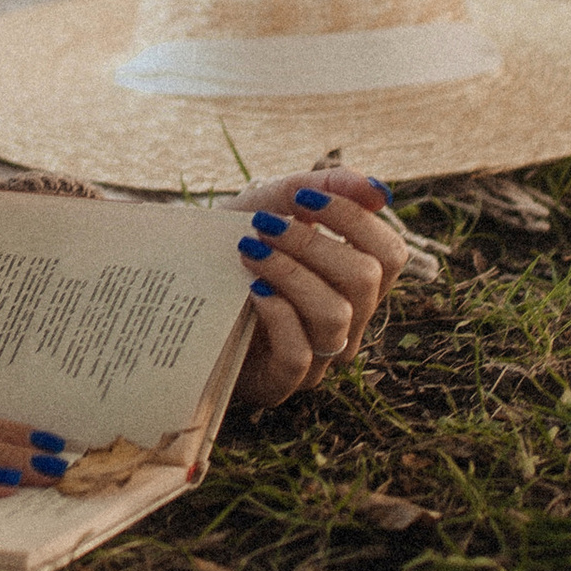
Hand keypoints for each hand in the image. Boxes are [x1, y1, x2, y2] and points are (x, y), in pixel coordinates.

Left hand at [231, 172, 407, 406]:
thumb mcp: (271, 204)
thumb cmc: (233, 244)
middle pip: (365, 279)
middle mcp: (348, 321)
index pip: (390, 254)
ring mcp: (318, 356)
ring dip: (290, 273)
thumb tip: (378, 191)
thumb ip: (322, 188)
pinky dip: (276, 314)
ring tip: (250, 252)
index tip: (304, 199)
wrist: (180, 288)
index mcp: (356, 282)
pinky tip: (252, 291)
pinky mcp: (281, 382)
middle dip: (311, 243)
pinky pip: (299, 353)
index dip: (355, 220)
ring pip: (334, 314)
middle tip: (263, 225)